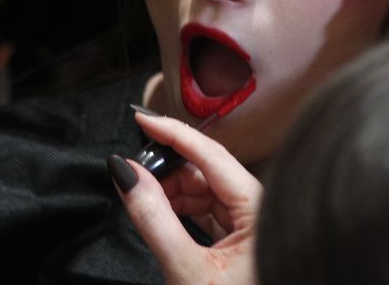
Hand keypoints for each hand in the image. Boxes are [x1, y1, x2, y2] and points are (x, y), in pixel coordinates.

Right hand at [111, 111, 261, 284]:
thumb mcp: (186, 268)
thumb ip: (154, 220)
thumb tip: (127, 173)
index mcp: (260, 209)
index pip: (212, 155)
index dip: (173, 133)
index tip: (142, 119)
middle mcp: (261, 209)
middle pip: (208, 170)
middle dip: (168, 170)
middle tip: (133, 172)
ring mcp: (252, 224)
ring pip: (206, 190)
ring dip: (172, 192)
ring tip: (144, 200)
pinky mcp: (240, 240)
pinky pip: (209, 210)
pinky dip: (182, 208)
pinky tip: (161, 211)